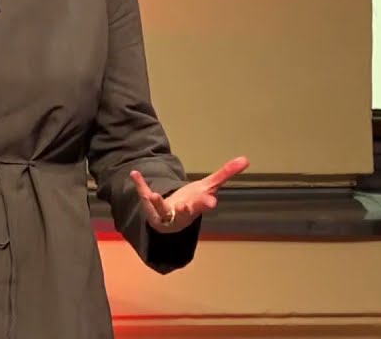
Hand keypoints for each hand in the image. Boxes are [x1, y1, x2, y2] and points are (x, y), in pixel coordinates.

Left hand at [130, 156, 249, 233]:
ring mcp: (165, 212)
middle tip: (189, 205)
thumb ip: (225, 174)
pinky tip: (135, 174)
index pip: (203, 204)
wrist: (172, 221)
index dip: (206, 203)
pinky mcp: (151, 207)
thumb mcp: (208, 187)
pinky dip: (140, 185)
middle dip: (189, 208)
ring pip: (163, 209)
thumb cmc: (192, 202)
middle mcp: (182, 211)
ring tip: (153, 195)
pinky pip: (144, 195)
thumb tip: (246, 159)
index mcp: (197, 205)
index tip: (211, 202)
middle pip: (187, 210)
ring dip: (158, 203)